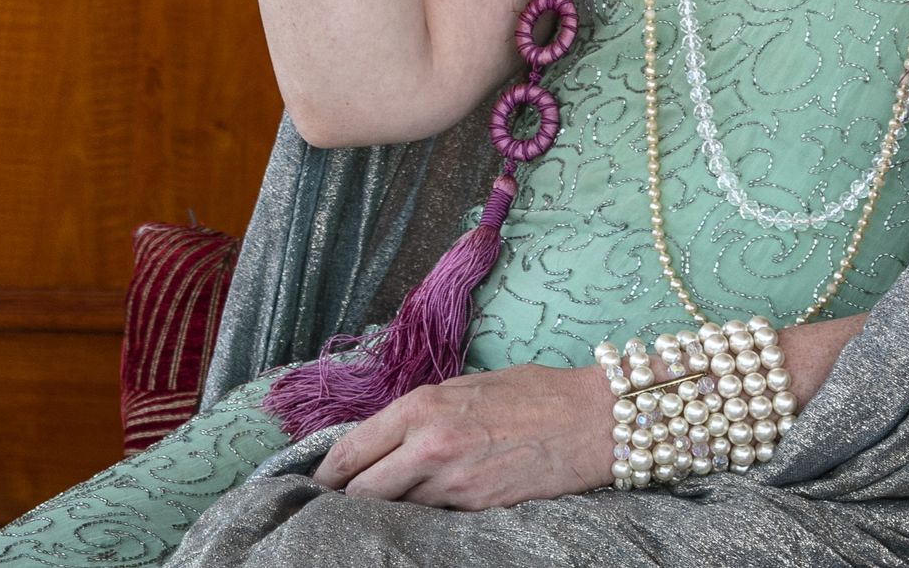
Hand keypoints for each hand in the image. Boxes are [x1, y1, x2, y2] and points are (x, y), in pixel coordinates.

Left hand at [309, 363, 614, 507]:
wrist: (591, 420)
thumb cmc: (532, 394)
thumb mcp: (465, 388)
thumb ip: (422, 413)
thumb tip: (388, 437)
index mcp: (420, 408)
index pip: (352, 451)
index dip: (327, 474)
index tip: (318, 483)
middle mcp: (429, 446)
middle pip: (362, 491)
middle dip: (348, 500)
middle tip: (339, 505)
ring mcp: (453, 483)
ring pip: (396, 509)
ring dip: (388, 509)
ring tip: (385, 508)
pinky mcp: (477, 508)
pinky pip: (434, 519)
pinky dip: (424, 517)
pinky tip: (428, 511)